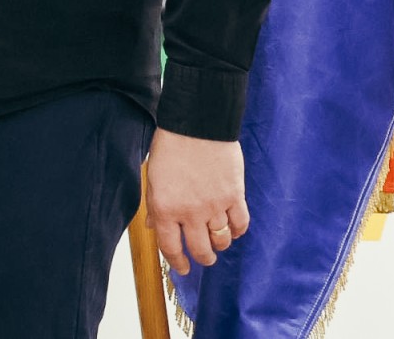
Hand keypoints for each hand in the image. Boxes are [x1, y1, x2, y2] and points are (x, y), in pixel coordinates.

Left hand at [146, 128, 249, 273]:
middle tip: (205, 258)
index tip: (183, 268)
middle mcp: (189, 212)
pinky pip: (241, 224)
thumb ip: (155, 206)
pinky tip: (234, 228)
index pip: (170, 247)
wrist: (197, 125)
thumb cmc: (171, 146)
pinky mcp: (234, 197)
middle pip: (201, 250)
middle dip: (203, 259)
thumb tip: (153, 228)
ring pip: (221, 240)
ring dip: (220, 244)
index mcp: (164, 207)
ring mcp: (214, 206)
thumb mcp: (153, 177)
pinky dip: (238, 231)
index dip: (177, 262)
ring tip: (217, 240)